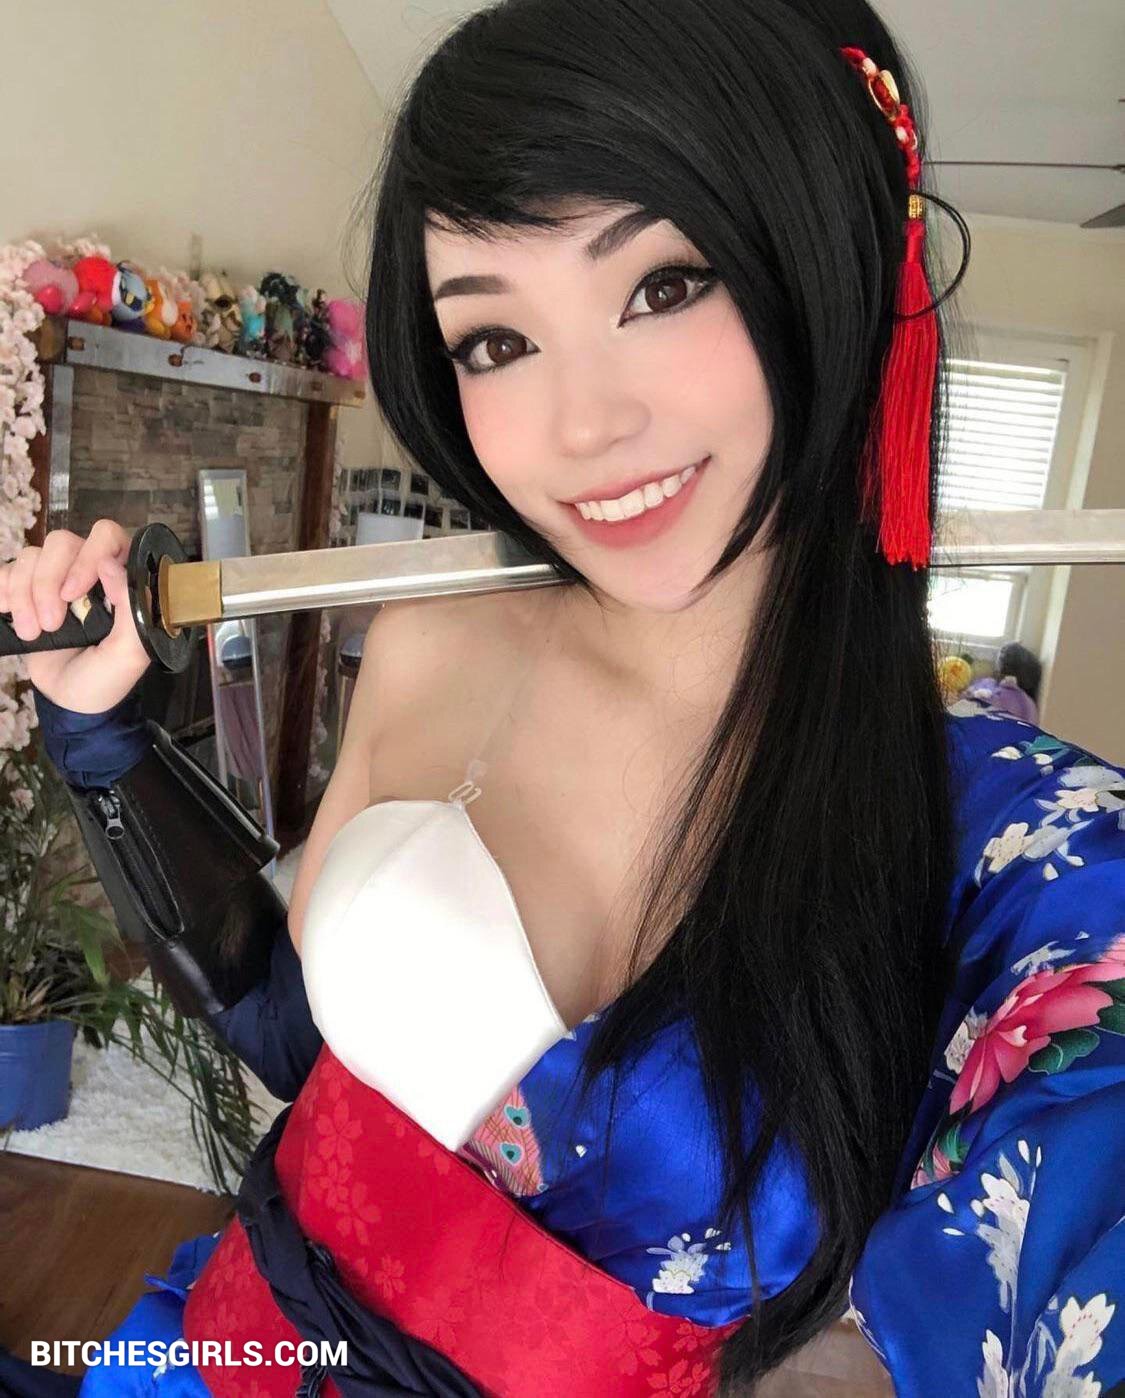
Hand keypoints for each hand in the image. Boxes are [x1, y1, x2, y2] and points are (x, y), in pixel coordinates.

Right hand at [0, 519, 150, 711]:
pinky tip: (10, 615)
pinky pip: (6, 571)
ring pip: (31, 557)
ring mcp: (55, 577)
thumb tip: (112, 564)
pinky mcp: (24, 589)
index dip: (86, 558)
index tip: (73, 592)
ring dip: (25, 596)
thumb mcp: (130, 652)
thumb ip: (132, 607)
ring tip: (35, 634)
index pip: (106, 536)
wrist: (69, 701)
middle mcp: (88, 569)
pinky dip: (4, 592)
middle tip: (51, 624)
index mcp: (121, 577)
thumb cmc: (106, 677)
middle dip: (48, 583)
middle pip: (61, 543)